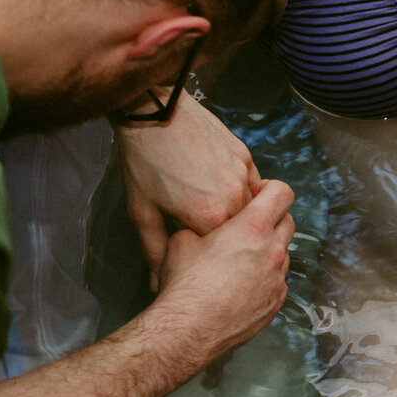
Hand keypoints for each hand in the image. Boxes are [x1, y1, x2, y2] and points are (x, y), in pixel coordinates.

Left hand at [116, 102, 262, 281]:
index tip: (194, 245)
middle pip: (241, 230)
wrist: (153, 112)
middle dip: (225, 233)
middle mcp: (234, 199)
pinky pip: (253, 182)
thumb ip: (155, 251)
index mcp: (210, 219)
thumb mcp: (143, 212)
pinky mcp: (245, 155)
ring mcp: (243, 175)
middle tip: (201, 222)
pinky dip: (242, 188)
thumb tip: (157, 284)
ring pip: (250, 206)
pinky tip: (219, 183)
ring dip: (236, 210)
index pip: (222, 251)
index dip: (208, 252)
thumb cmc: (144, 163)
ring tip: (208, 201)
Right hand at [150, 179, 295, 366]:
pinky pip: (278, 280)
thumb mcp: (182, 240)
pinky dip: (266, 276)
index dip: (269, 189)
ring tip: (241, 257)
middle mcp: (273, 251)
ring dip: (269, 249)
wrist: (189, 330)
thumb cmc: (185, 284)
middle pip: (288, 221)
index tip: (254, 196)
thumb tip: (204, 226)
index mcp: (253, 228)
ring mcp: (277, 279)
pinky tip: (242, 282)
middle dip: (272, 218)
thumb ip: (203, 225)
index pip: (282, 193)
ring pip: (284, 252)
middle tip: (248, 224)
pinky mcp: (275, 302)